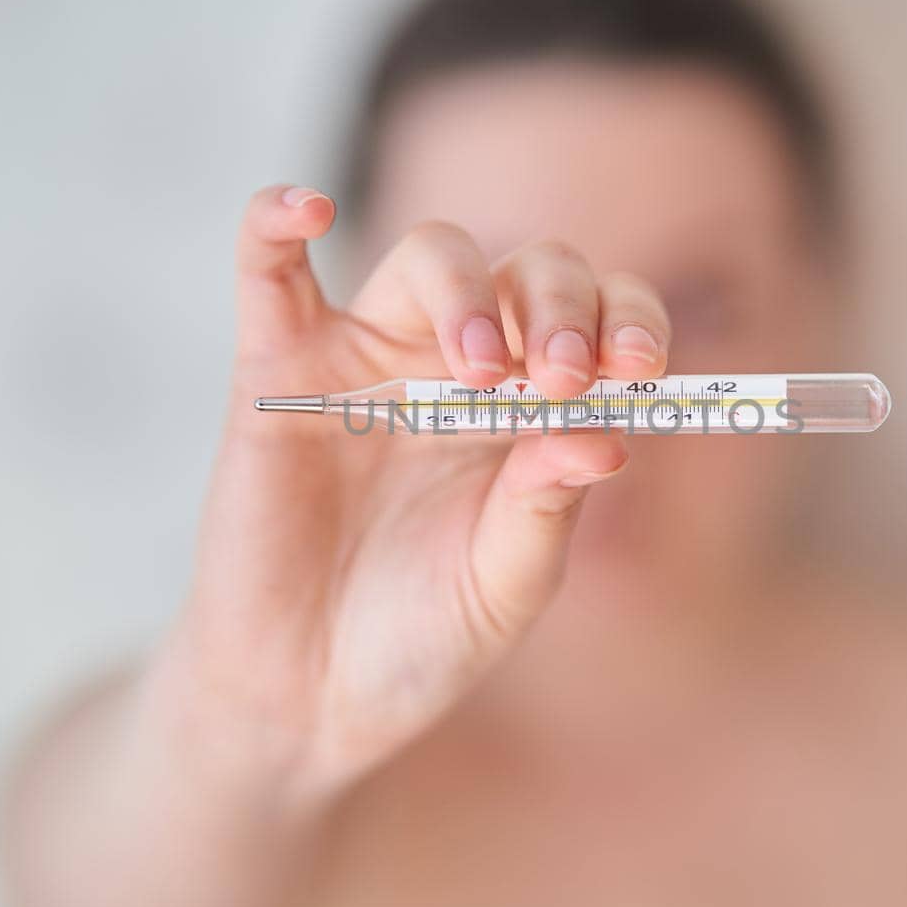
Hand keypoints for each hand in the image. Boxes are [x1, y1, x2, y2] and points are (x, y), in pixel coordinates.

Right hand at [156, 185, 670, 800]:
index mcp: (533, 409)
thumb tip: (609, 434)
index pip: (600, 321)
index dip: (630, 323)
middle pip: (526, 272)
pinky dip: (275, 223)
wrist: (312, 699)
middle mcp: (459, 367)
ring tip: (480, 368)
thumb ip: (550, 506)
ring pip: (430, 254)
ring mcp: (368, 360)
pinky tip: (304, 207)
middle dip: (561, 307)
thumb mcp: (508, 583)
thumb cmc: (421, 636)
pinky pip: (268, 273)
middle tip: (563, 376)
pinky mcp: (275, 373)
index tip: (639, 370)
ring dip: (467, 290)